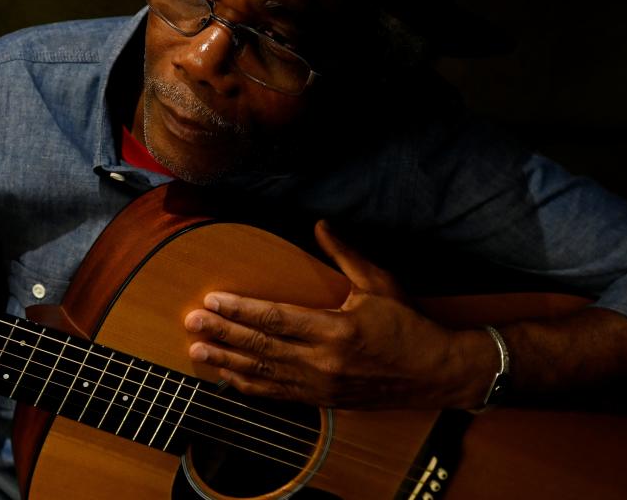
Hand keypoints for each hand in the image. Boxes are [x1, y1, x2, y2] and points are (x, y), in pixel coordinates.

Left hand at [184, 221, 482, 408]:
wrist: (435, 374)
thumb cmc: (408, 325)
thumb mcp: (380, 283)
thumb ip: (345, 254)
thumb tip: (320, 224)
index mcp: (336, 329)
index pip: (276, 318)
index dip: (240, 310)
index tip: (212, 299)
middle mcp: (323, 361)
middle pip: (261, 347)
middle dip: (222, 333)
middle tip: (191, 321)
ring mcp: (320, 386)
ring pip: (263, 374)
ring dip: (226, 362)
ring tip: (197, 350)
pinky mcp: (321, 401)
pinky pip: (277, 395)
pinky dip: (248, 386)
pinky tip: (226, 378)